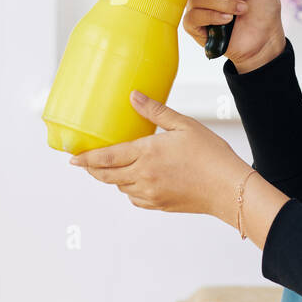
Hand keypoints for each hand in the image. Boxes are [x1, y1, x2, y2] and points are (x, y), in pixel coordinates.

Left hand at [68, 89, 251, 216]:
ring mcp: (150, 193)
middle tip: (84, 163)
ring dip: (112, 178)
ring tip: (111, 167)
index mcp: (147, 154)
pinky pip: (135, 198)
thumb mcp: (183, 125)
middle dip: (92, 169)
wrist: (229, 189)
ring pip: (120, 187)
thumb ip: (155, 111)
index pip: (106, 157)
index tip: (72, 158)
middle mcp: (143, 176)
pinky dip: (129, 189)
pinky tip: (135, 180)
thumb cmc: (211, 155)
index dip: (86, 158)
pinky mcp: (159, 205)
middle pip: (107, 175)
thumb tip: (133, 97)